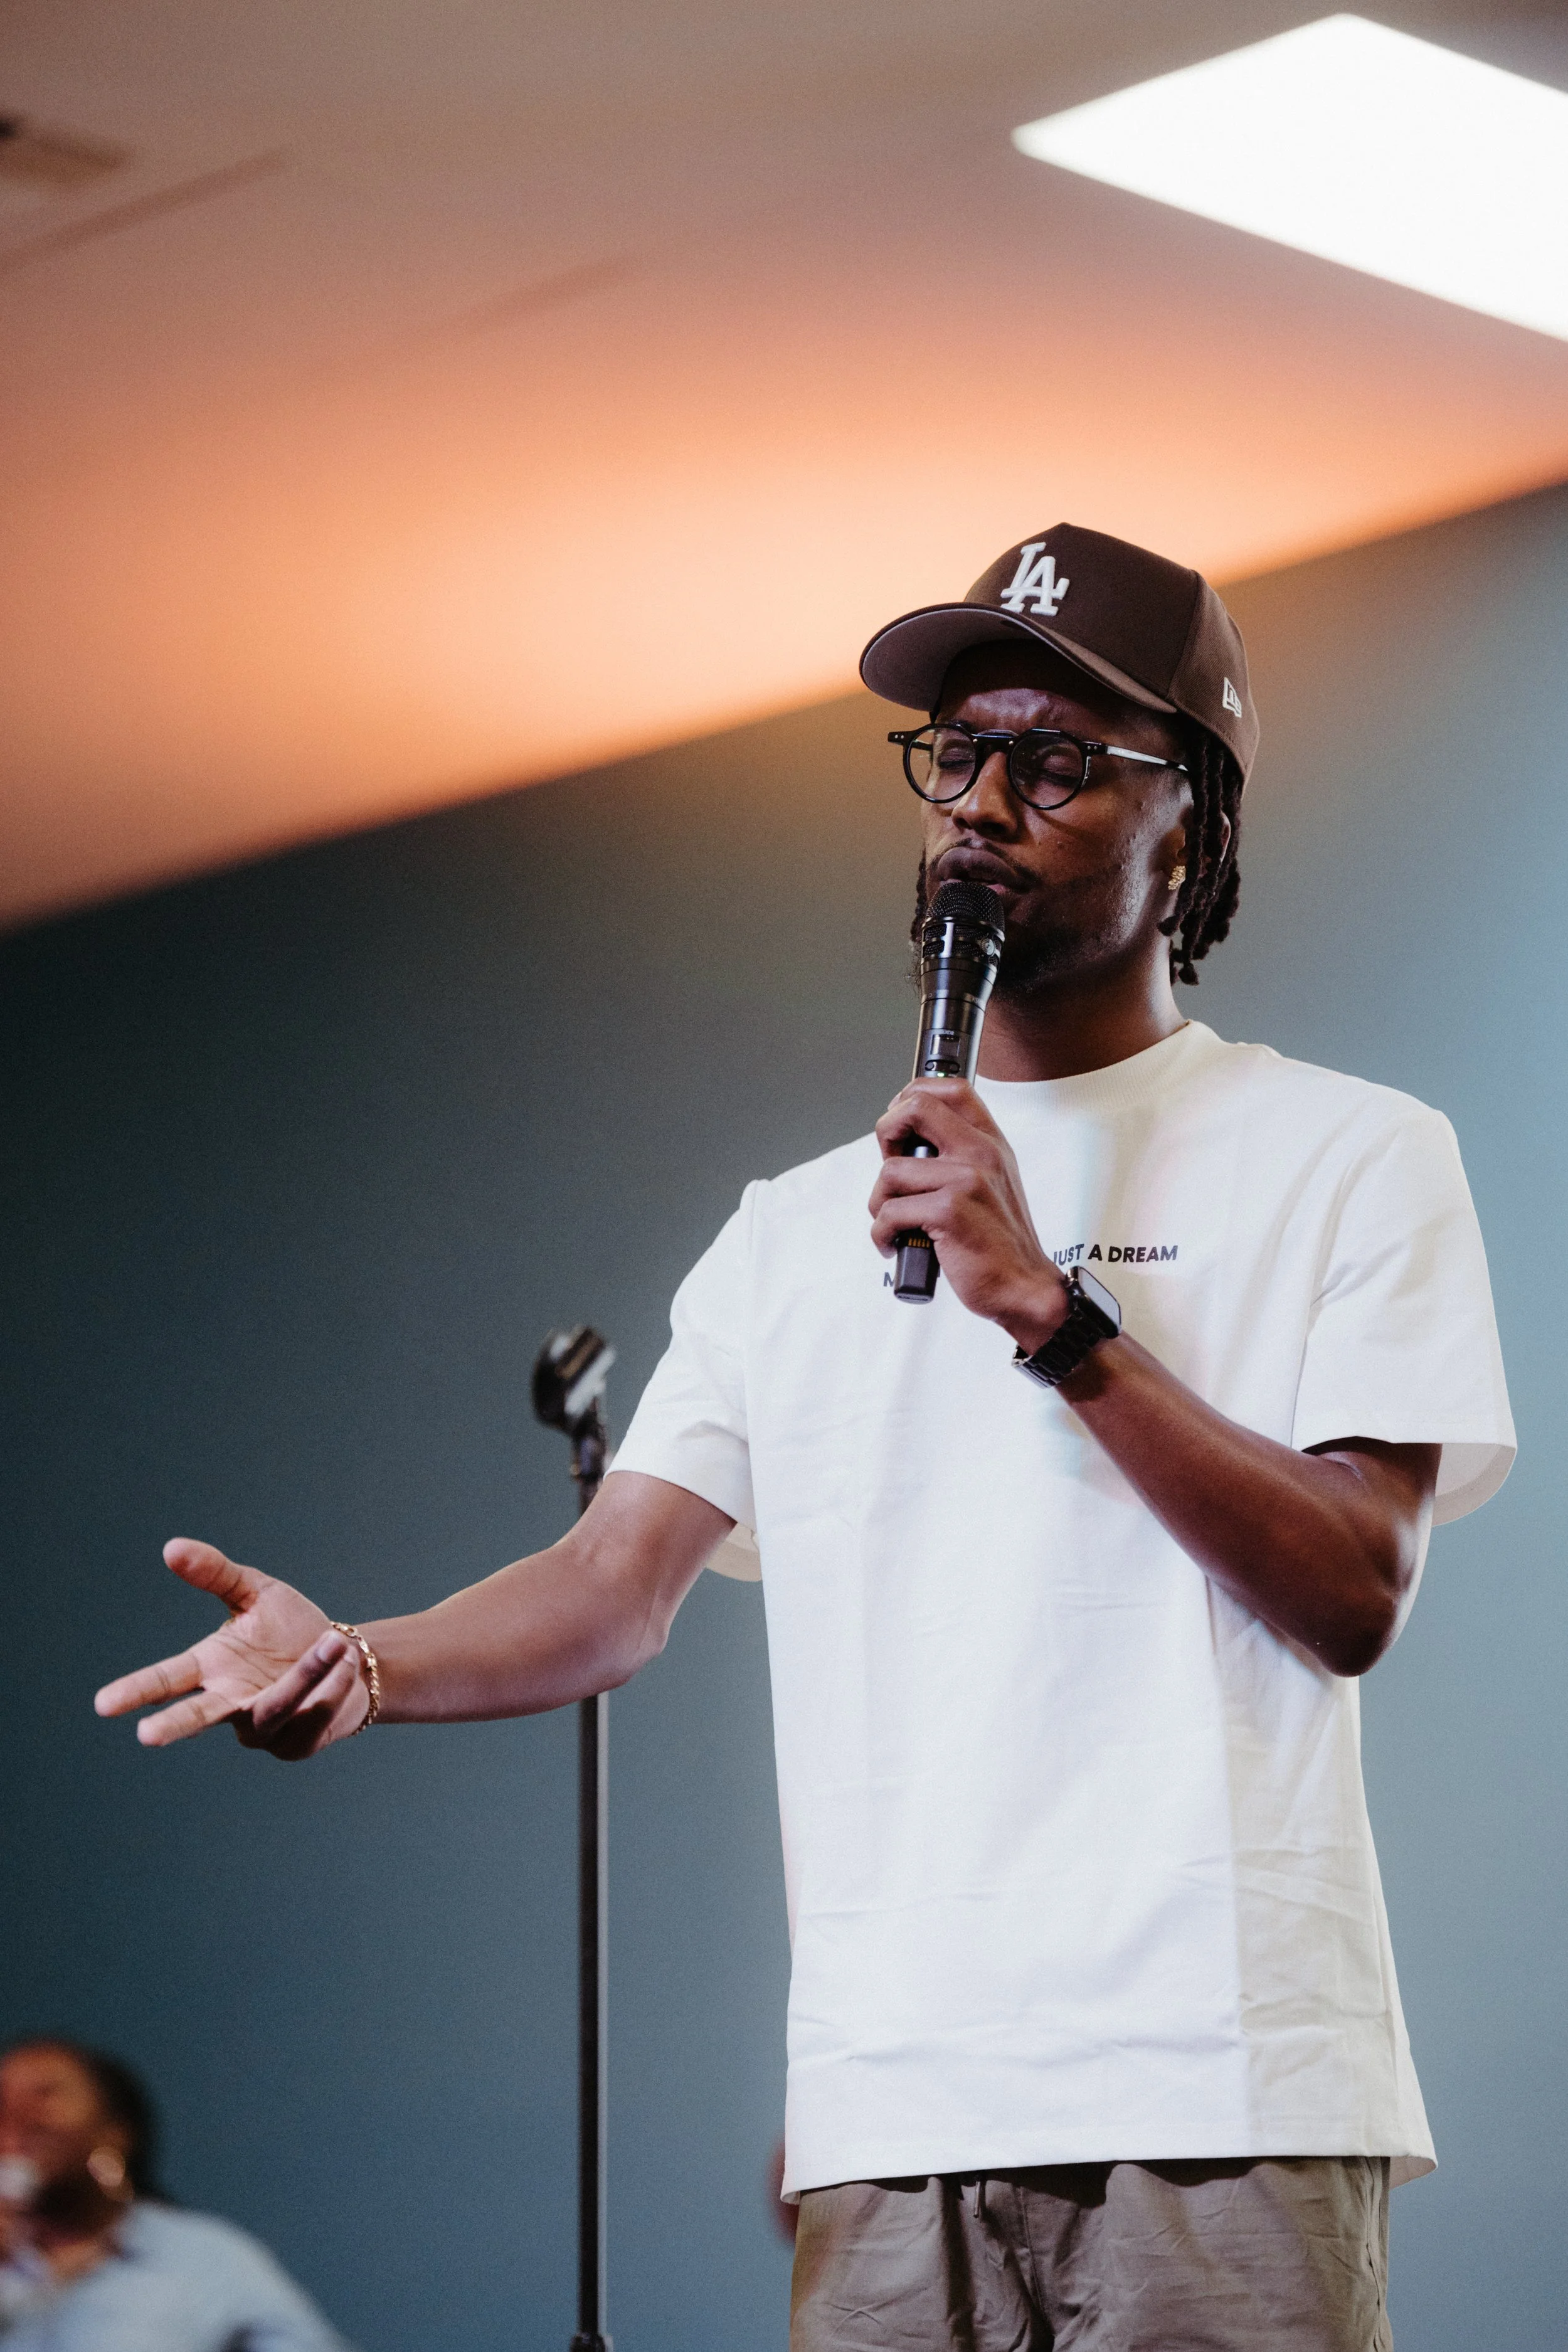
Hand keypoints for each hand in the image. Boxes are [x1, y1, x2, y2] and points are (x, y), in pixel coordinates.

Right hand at [94, 1540, 368, 1760]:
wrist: (347, 1660)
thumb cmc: (291, 1629)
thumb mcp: (257, 1593)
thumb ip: (216, 1574)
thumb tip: (171, 1547)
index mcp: (212, 1669)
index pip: (167, 1680)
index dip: (136, 1692)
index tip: (102, 1704)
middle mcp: (231, 1704)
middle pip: (197, 1717)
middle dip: (174, 1726)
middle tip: (146, 1736)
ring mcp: (263, 1728)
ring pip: (273, 1707)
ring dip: (304, 1676)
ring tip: (333, 1644)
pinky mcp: (297, 1743)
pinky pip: (312, 1716)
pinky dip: (332, 1687)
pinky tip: (346, 1665)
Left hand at [870, 1079, 1069, 1348]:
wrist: (1023, 1286)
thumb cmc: (998, 1241)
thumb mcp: (991, 1183)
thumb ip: (959, 1155)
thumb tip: (907, 1139)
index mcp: (990, 1142)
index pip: (951, 1089)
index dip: (912, 1094)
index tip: (899, 1124)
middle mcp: (981, 1153)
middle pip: (915, 1107)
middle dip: (885, 1133)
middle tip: (890, 1167)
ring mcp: (966, 1180)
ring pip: (891, 1171)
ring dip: (880, 1203)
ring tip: (896, 1225)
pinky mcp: (949, 1212)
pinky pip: (890, 1212)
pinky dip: (882, 1234)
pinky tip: (895, 1245)